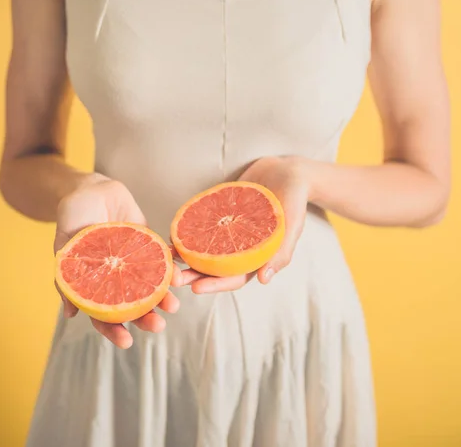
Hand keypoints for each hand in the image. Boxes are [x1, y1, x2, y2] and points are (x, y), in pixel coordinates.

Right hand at [54, 175, 182, 348]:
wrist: (92, 187)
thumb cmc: (73, 215)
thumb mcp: (65, 244)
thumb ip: (67, 276)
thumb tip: (71, 313)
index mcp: (95, 284)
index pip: (103, 315)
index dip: (114, 330)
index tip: (127, 342)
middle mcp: (117, 278)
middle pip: (132, 306)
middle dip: (145, 319)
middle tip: (158, 325)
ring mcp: (134, 262)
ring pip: (151, 287)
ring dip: (163, 298)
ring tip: (174, 305)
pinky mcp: (149, 245)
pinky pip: (163, 259)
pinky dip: (173, 267)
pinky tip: (181, 274)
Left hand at [180, 156, 309, 292]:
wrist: (287, 171)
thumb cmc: (295, 199)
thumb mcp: (293, 224)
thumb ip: (281, 251)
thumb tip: (264, 280)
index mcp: (257, 257)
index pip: (234, 278)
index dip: (215, 284)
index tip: (196, 288)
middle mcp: (240, 248)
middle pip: (215, 268)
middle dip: (193, 275)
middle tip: (172, 279)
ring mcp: (228, 231)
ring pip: (204, 249)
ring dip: (185, 255)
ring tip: (165, 258)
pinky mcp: (220, 214)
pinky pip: (201, 226)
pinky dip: (187, 231)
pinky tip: (172, 233)